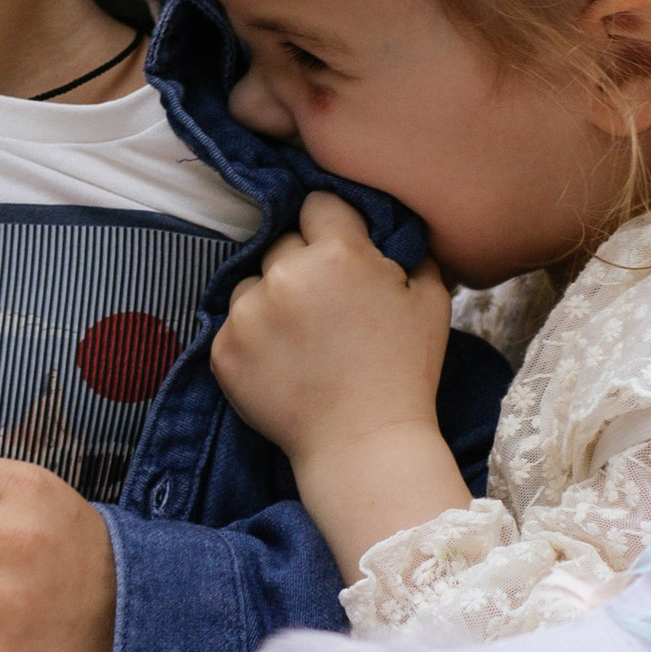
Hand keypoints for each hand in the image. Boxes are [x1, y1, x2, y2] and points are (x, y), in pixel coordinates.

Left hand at [210, 192, 468, 577]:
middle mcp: (285, 275)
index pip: (318, 205)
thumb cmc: (405, 373)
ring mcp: (248, 315)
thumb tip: (391, 227)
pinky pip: (232, 326)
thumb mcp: (428, 300)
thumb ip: (408, 250)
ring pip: (252, 284)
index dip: (332, 226)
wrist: (364, 446)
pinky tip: (283, 365)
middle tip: (325, 307)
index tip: (339, 249)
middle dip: (302, 265)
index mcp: (337, 254)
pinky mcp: (222, 350)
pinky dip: (252, 340)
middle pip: (282, 244)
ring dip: (271, 301)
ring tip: (302, 341)